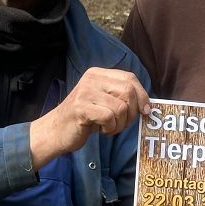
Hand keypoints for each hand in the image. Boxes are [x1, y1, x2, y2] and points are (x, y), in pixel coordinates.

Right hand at [30, 68, 149, 166]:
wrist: (56, 131)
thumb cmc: (85, 119)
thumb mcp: (104, 103)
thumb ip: (122, 98)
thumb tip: (148, 105)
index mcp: (98, 74)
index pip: (130, 78)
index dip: (142, 95)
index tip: (145, 111)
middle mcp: (92, 78)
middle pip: (128, 91)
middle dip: (132, 112)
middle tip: (122, 123)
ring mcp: (85, 92)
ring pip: (121, 107)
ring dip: (120, 124)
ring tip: (109, 127)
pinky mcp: (81, 108)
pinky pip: (109, 117)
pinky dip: (110, 128)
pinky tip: (101, 130)